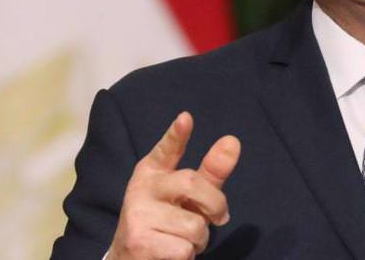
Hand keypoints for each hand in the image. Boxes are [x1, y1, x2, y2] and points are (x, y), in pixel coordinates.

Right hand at [107, 112, 240, 259]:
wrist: (131, 258)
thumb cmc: (166, 222)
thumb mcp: (187, 196)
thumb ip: (210, 173)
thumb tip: (232, 141)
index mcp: (151, 171)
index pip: (166, 150)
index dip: (176, 135)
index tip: (186, 118)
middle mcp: (140, 189)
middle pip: (192, 184)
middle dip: (215, 205)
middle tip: (215, 218)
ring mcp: (137, 215)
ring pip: (195, 225)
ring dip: (199, 240)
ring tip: (182, 240)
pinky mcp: (140, 243)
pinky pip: (185, 249)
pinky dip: (187, 255)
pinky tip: (171, 254)